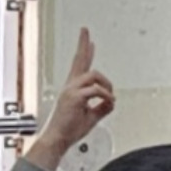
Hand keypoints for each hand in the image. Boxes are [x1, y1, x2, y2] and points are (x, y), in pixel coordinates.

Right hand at [29, 30, 114, 165]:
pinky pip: (96, 90)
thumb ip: (102, 108)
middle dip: (83, 44)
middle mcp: (70, 86)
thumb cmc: (70, 130)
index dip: (86, 53)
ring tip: (110, 96)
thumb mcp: (92, 117)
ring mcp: (71, 90)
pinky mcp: (74, 97)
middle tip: (85, 30)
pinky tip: (108, 102)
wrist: (58, 140)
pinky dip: (106, 96)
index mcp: (73, 89)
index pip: (80, 66)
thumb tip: (112, 102)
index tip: (90, 42)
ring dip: (107, 84)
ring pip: (94, 75)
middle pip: (79, 60)